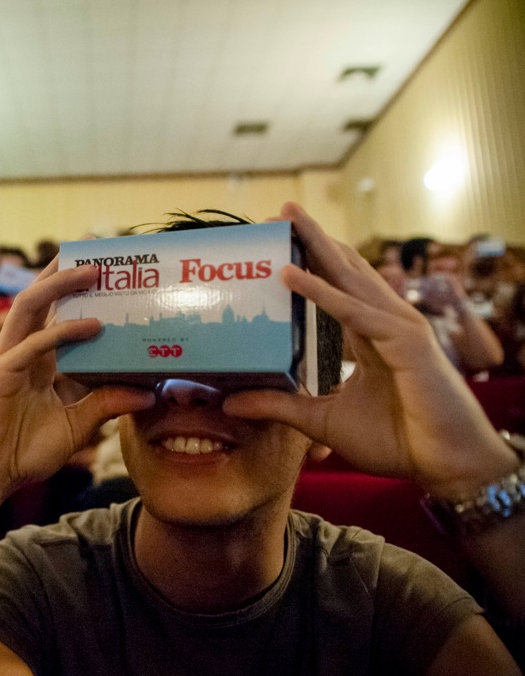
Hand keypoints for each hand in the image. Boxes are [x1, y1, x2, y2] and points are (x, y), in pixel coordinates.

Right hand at [0, 261, 154, 498]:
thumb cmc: (24, 452)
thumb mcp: (77, 426)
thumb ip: (107, 404)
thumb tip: (149, 393)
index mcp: (35, 359)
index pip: (54, 313)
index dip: (74, 289)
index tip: (105, 270)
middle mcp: (19, 350)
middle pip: (39, 296)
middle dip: (64, 270)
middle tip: (99, 250)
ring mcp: (7, 358)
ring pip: (30, 305)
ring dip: (61, 284)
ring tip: (95, 270)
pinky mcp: (1, 374)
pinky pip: (34, 343)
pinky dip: (63, 331)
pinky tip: (93, 326)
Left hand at [224, 203, 514, 496]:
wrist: (444, 465)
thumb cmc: (397, 441)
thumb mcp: (322, 421)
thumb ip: (279, 406)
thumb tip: (230, 402)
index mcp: (368, 334)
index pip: (335, 286)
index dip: (308, 261)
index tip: (275, 241)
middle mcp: (383, 322)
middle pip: (342, 269)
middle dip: (310, 238)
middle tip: (278, 210)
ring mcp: (397, 327)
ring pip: (349, 277)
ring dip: (315, 246)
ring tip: (285, 219)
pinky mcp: (406, 342)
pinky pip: (354, 312)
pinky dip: (322, 292)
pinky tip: (292, 274)